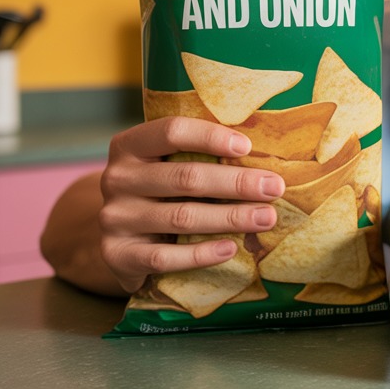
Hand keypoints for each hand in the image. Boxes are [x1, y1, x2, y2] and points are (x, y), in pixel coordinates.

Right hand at [98, 117, 283, 292]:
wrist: (120, 239)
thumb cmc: (162, 192)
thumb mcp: (169, 165)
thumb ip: (201, 156)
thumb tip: (266, 153)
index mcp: (130, 145)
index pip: (171, 132)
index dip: (211, 137)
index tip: (247, 146)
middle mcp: (117, 178)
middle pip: (185, 178)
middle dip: (236, 183)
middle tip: (275, 188)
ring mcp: (115, 218)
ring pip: (181, 217)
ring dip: (230, 217)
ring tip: (266, 218)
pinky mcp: (118, 255)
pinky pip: (164, 257)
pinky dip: (201, 254)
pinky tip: (230, 249)